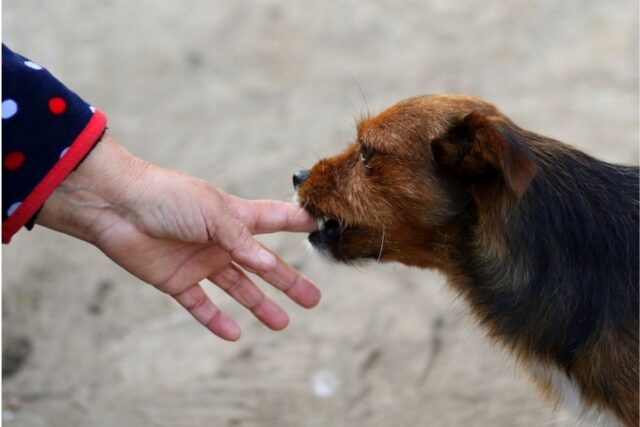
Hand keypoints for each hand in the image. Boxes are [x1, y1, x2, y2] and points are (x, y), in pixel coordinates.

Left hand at [37, 135, 319, 340]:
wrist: (116, 206)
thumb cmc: (168, 198)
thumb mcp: (214, 213)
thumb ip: (242, 240)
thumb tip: (270, 263)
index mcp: (235, 216)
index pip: (276, 219)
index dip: (298, 223)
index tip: (322, 227)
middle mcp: (222, 241)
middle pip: (263, 265)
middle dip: (289, 281)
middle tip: (313, 299)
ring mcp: (201, 261)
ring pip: (238, 288)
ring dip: (259, 305)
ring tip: (282, 323)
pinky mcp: (176, 280)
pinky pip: (200, 305)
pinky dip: (215, 320)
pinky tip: (234, 334)